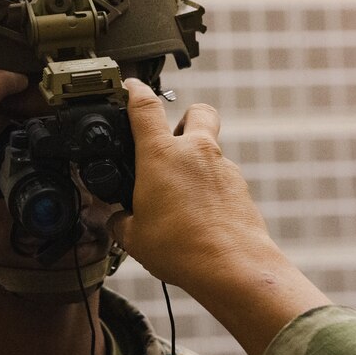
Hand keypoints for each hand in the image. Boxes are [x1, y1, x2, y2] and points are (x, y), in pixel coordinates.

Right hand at [109, 80, 269, 288]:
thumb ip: (120, 221)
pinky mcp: (241, 188)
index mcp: (161, 155)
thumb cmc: (182, 249)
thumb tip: (115, 220)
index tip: (130, 87)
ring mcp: (223, 168)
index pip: (145, 106)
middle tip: (171, 139)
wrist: (232, 268)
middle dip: (185, 117)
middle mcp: (196, 152)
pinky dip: (210, 187)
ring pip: (211, 147)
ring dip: (197, 160)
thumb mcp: (133, 237)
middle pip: (197, 110)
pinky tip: (199, 214)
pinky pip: (222, 177)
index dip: (134, 91)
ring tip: (180, 193)